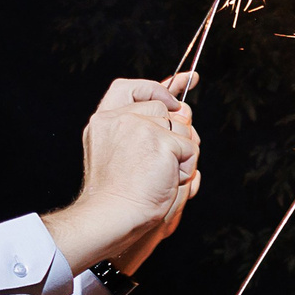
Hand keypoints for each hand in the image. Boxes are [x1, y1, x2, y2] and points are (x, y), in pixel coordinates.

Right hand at [41, 75, 203, 269]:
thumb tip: (184, 108)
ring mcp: (139, 125)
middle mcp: (119, 117)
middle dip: (177, 134)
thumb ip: (151, 127)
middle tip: (161, 165)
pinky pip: (190, 149)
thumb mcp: (131, 154)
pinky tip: (166, 181)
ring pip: (183, 129)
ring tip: (158, 176)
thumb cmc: (121, 194)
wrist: (113, 214)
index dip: (161, 86)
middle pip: (167, 110)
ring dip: (181, 156)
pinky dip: (186, 169)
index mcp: (104, 120)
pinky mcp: (160, 139)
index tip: (188, 80)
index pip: (133, 88)